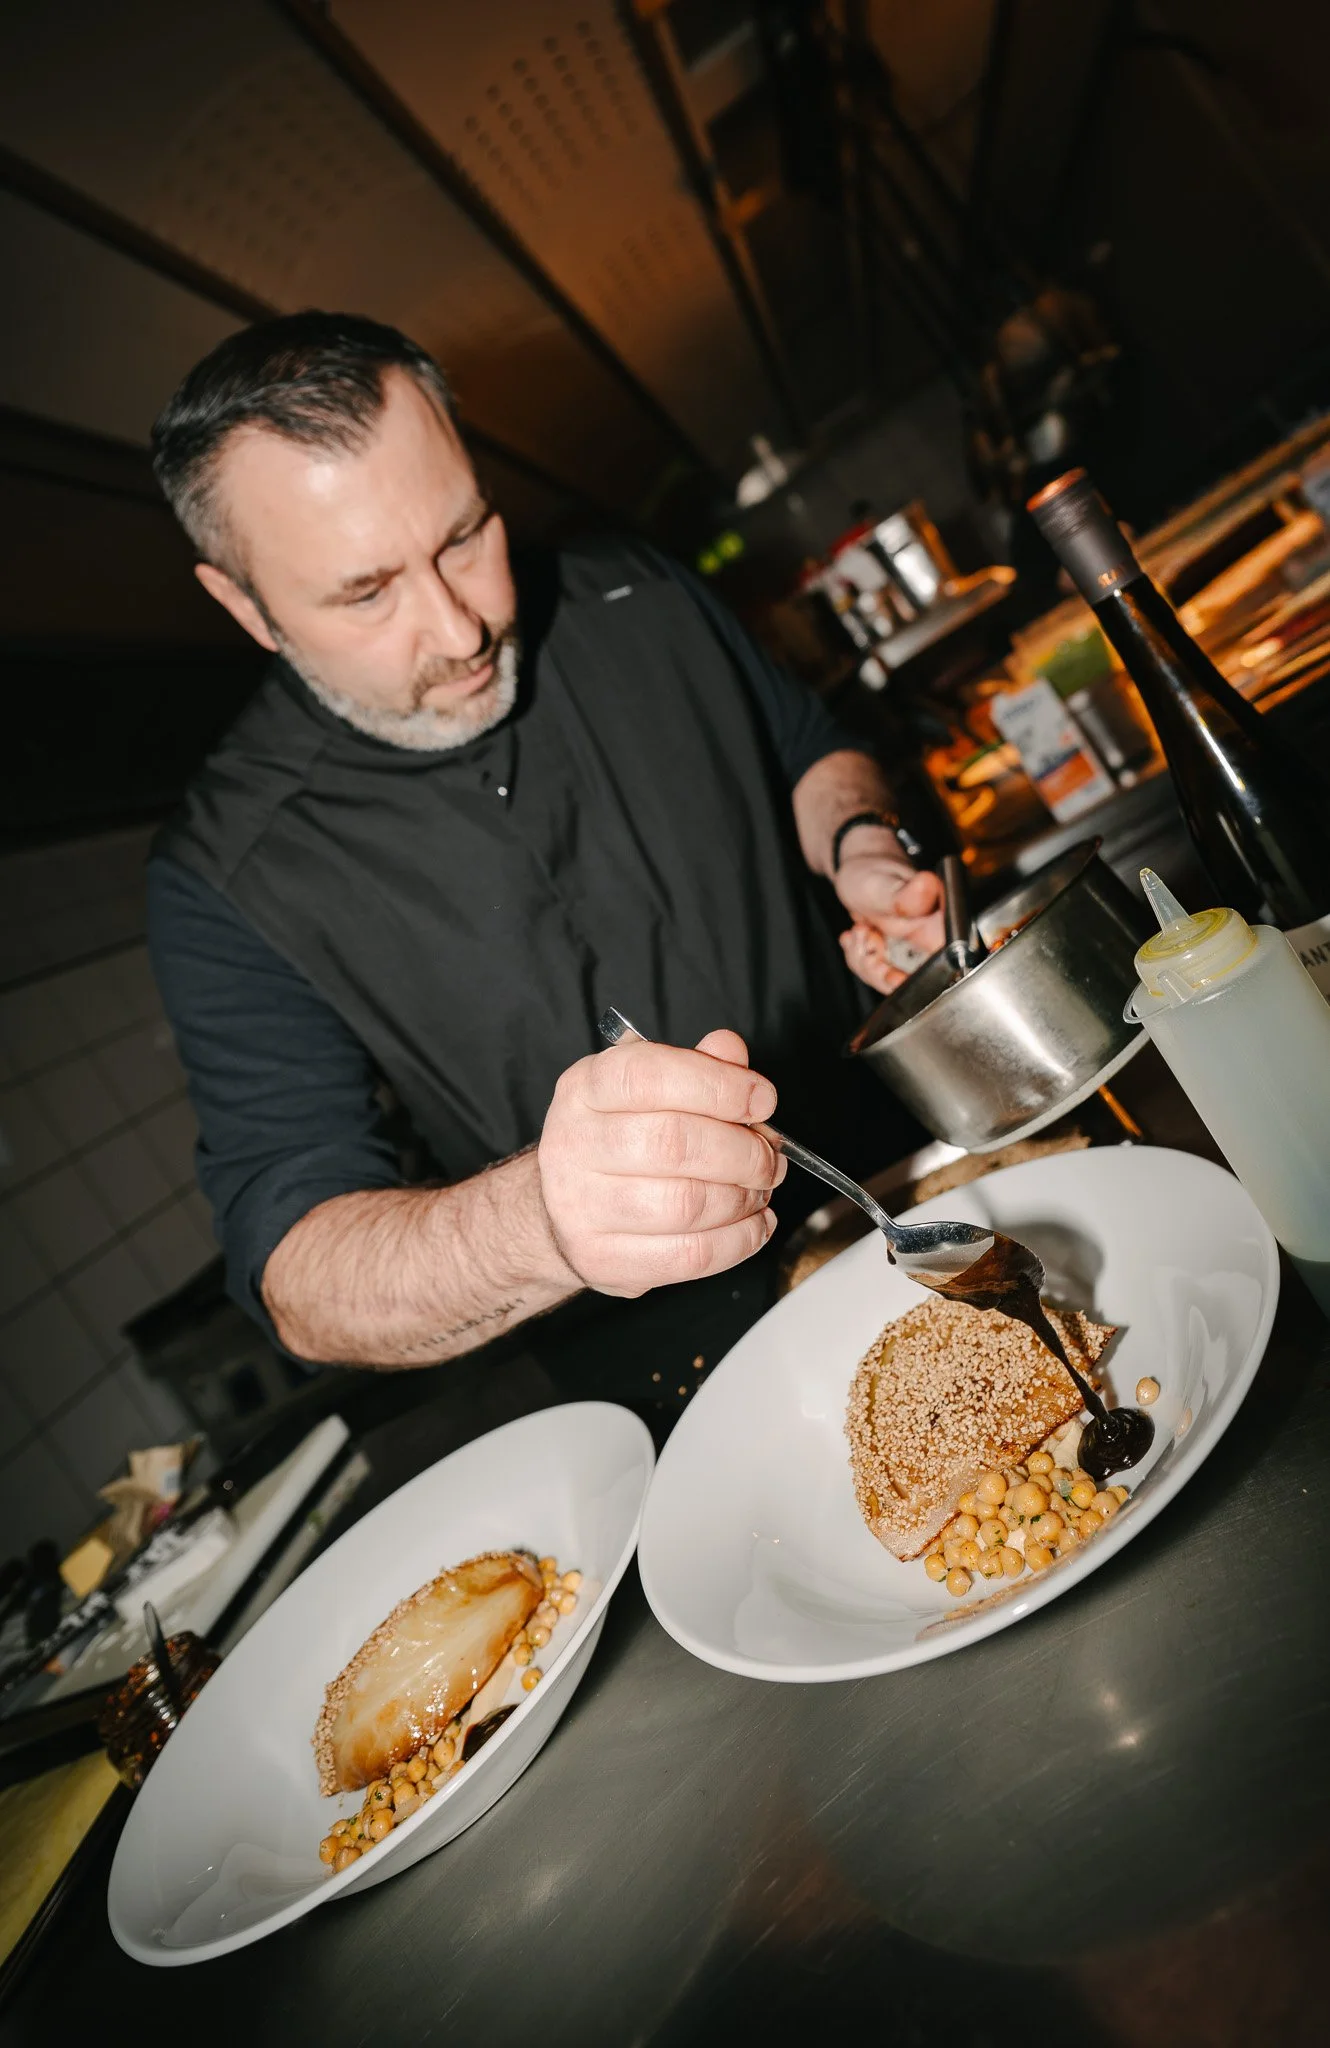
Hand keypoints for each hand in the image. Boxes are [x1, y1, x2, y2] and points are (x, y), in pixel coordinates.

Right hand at [537, 1030, 785, 1296]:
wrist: (563, 1212)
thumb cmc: (617, 1141)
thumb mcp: (646, 1089)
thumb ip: (693, 1065)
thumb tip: (730, 1049)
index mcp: (585, 1089)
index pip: (649, 1075)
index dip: (718, 1085)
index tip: (763, 1099)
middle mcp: (574, 1144)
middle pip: (674, 1143)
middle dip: (743, 1151)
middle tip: (770, 1158)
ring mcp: (582, 1208)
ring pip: (686, 1204)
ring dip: (743, 1198)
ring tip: (760, 1190)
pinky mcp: (604, 1260)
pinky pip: (689, 1255)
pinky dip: (738, 1241)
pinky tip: (753, 1224)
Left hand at [836, 865, 944, 994]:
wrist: (857, 871)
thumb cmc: (873, 872)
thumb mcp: (884, 884)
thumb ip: (905, 894)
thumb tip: (928, 885)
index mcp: (944, 925)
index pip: (943, 970)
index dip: (913, 980)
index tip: (886, 968)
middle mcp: (935, 940)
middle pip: (915, 983)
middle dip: (880, 971)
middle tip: (866, 939)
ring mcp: (916, 950)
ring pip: (893, 982)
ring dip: (867, 962)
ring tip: (860, 932)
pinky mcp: (900, 956)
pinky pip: (879, 975)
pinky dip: (862, 960)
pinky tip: (857, 938)